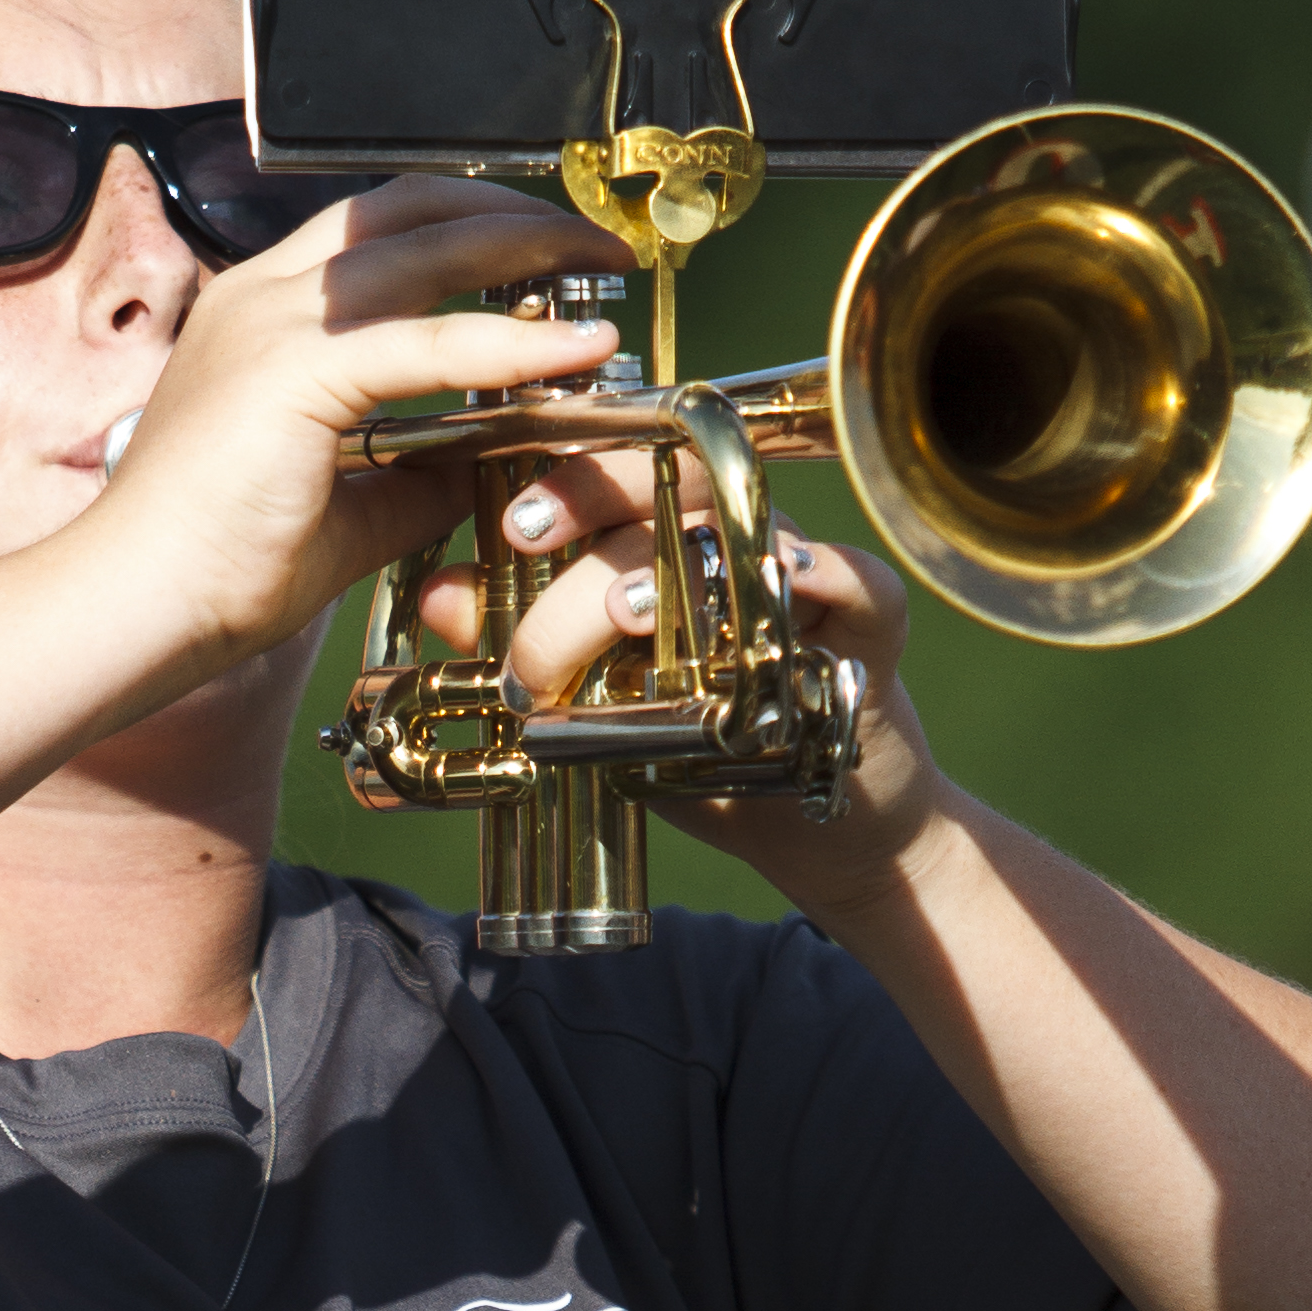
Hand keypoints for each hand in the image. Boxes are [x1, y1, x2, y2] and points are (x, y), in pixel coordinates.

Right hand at [94, 175, 632, 679]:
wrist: (132, 609)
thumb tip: (495, 460)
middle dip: (511, 212)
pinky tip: (577, 349)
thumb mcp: (343, 509)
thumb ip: (418, 474)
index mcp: (259, 315)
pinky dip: (515, 340)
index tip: (540, 253)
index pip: (375, 231)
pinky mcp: (294, 372)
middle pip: (407, 206)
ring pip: (425, 244)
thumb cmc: (212, 571)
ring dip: (528, 246)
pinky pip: (431, 340)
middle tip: (593, 246)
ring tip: (601, 269)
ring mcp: (273, 323)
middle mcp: (263, 297)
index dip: (466, 225)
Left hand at [423, 442, 951, 911]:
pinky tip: (783, 585)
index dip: (565, 473)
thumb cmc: (700, 761)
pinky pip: (861, 582)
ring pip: (750, 525)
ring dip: (682, 558)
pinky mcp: (873, 629)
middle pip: (674, 481)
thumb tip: (439, 597)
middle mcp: (736, 544)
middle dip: (596, 505)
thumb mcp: (597, 712)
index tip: (508, 520)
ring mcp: (806, 581)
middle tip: (532, 552)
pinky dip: (826, 575)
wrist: (812, 837)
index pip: (618, 475)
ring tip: (624, 612)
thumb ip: (524, 649)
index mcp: (670, 547)